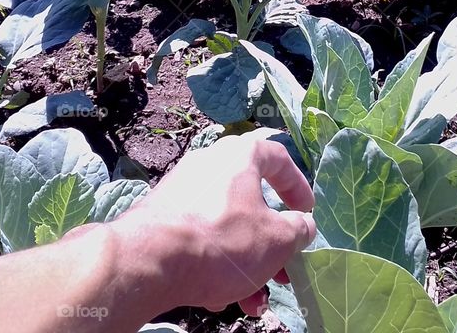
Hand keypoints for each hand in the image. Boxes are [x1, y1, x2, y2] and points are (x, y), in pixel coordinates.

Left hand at [109, 129, 315, 315]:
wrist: (150, 260)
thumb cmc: (223, 241)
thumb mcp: (276, 240)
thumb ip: (298, 230)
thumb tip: (302, 225)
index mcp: (239, 156)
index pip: (278, 157)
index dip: (298, 186)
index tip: (306, 213)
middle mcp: (209, 164)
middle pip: (251, 203)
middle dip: (270, 245)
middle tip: (281, 272)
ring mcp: (181, 189)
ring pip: (225, 226)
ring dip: (244, 264)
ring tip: (251, 300)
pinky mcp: (161, 216)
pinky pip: (199, 237)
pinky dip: (213, 263)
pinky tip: (216, 297)